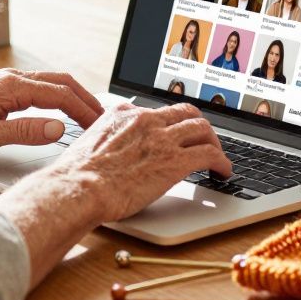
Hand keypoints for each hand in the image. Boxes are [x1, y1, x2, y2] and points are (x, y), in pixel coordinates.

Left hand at [0, 68, 103, 156]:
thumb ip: (25, 131)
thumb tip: (58, 128)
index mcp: (12, 87)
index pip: (60, 95)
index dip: (84, 110)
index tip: (99, 124)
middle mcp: (11, 78)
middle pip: (60, 82)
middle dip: (85, 98)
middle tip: (102, 117)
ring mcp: (4, 81)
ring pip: (49, 82)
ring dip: (71, 95)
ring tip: (87, 113)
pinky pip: (36, 86)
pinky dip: (55, 95)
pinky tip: (57, 108)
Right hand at [0, 102, 231, 285]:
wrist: (78, 188)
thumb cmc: (76, 176)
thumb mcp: (89, 143)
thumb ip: (107, 139)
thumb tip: (110, 150)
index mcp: (124, 113)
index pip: (157, 111)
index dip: (171, 123)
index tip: (175, 132)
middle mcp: (146, 120)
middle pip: (186, 113)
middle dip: (199, 126)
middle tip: (204, 140)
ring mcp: (162, 139)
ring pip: (202, 130)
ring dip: (214, 142)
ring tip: (217, 156)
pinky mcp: (175, 161)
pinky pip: (210, 155)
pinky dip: (222, 162)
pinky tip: (223, 172)